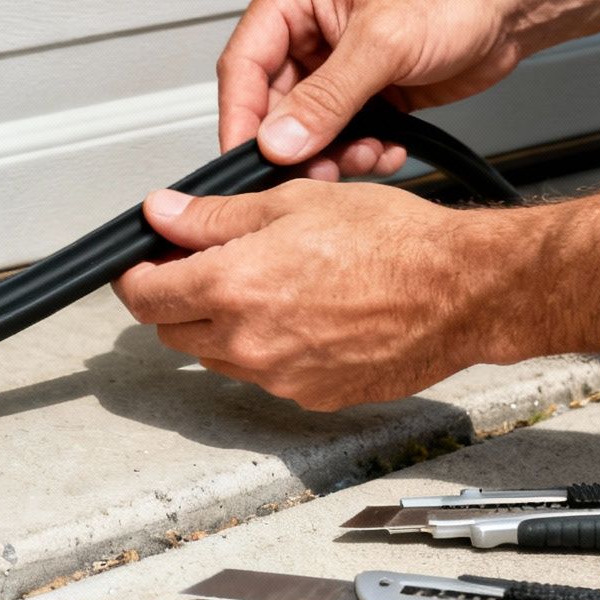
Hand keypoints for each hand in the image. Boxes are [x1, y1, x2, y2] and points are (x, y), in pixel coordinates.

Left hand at [113, 181, 521, 409]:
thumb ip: (214, 217)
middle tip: (211, 266)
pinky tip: (307, 316)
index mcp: (233, 287)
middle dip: (179, 300)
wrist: (462, 292)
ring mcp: (279, 378)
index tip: (143, 264)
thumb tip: (163, 214)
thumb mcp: (294, 202)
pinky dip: (269, 350)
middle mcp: (248, 342)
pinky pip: (266, 376)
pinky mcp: (310, 397)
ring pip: (217, 357)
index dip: (137, 276)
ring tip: (274, 286)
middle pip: (173, 331)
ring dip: (223, 327)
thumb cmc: (394, 242)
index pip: (144, 296)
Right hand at [219, 0, 525, 179]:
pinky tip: (386, 148)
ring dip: (333, 153)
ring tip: (365, 156)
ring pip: (306, 128)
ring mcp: (334, 63)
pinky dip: (360, 151)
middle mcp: (306, 30)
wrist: (517, 3)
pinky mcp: (362, 90)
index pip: (243, 66)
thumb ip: (325, 99)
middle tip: (318, 172)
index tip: (247, 161)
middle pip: (272, 105)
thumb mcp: (382, 44)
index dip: (242, 119)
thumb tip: (277, 141)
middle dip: (298, 144)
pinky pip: (341, 135)